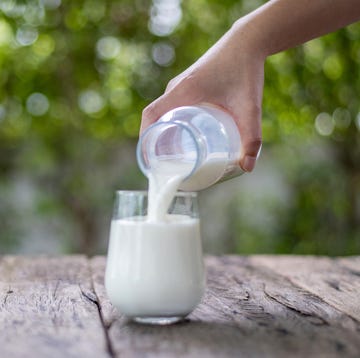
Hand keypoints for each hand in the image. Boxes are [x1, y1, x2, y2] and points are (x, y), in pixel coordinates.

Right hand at [141, 20, 264, 171]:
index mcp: (183, 91)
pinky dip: (170, 123)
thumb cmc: (246, 70)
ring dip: (162, 133)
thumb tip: (248, 168)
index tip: (149, 161)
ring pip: (162, 112)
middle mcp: (176, 88)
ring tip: (172, 156)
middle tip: (164, 165)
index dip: (145, 139)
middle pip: (155, 117)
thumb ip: (251, 137)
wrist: (247, 41)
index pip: (152, 114)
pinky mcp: (187, 85)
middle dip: (154, 143)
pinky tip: (182, 137)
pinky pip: (170, 107)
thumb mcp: (250, 107)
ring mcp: (180, 85)